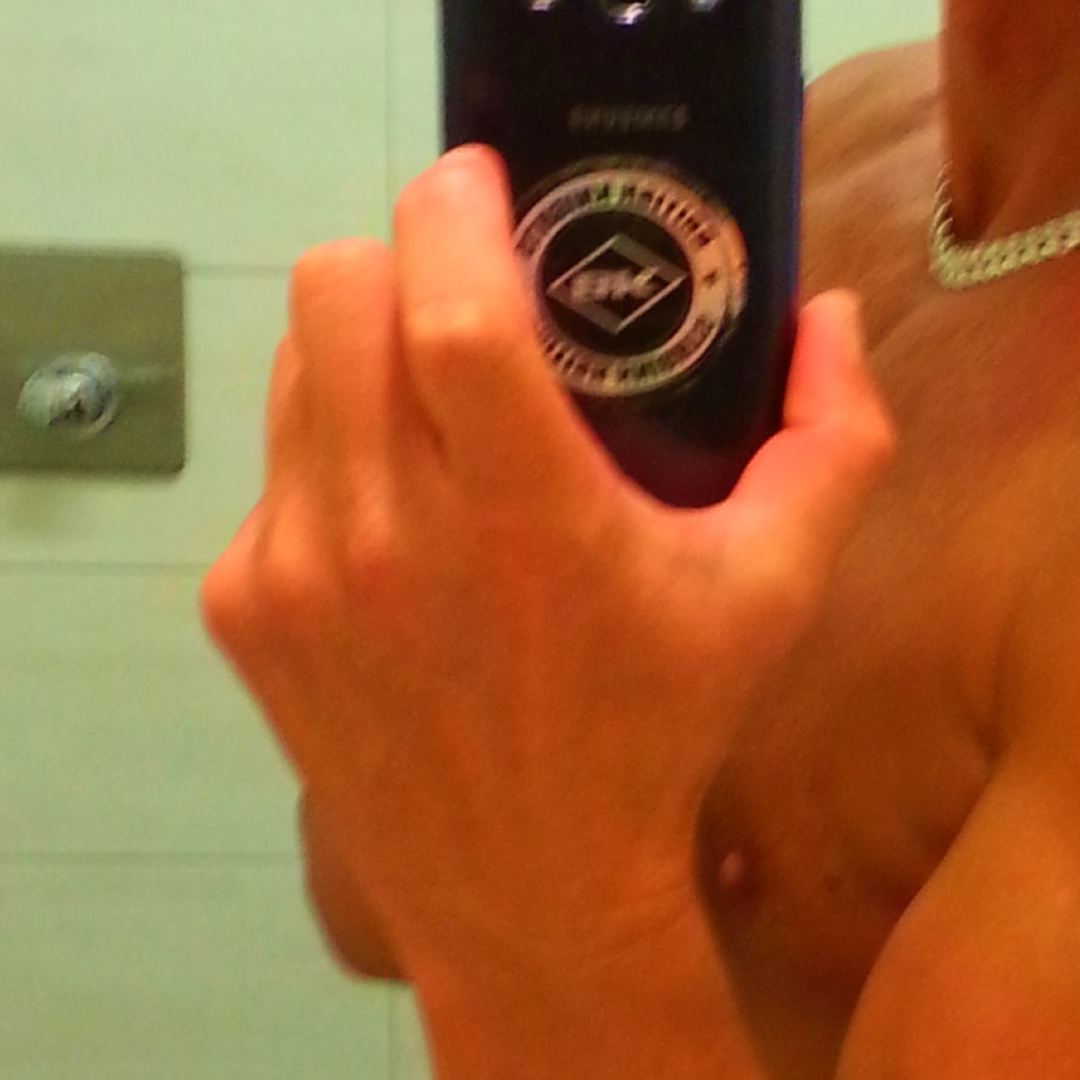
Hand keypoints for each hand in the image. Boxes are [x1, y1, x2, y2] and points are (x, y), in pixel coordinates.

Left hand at [200, 145, 896, 993]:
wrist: (533, 897)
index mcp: (523, 513)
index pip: (442, 299)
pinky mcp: (248, 611)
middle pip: (338, 290)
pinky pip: (271, 473)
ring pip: (293, 367)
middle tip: (462, 295)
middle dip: (402, 262)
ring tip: (430, 412)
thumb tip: (830, 319)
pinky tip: (396, 529)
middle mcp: (389, 534)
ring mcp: (301, 574)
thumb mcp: (773, 594)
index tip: (480, 182)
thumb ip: (830, 444)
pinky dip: (327, 466)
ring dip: (359, 354)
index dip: (451, 207)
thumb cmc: (658, 735)